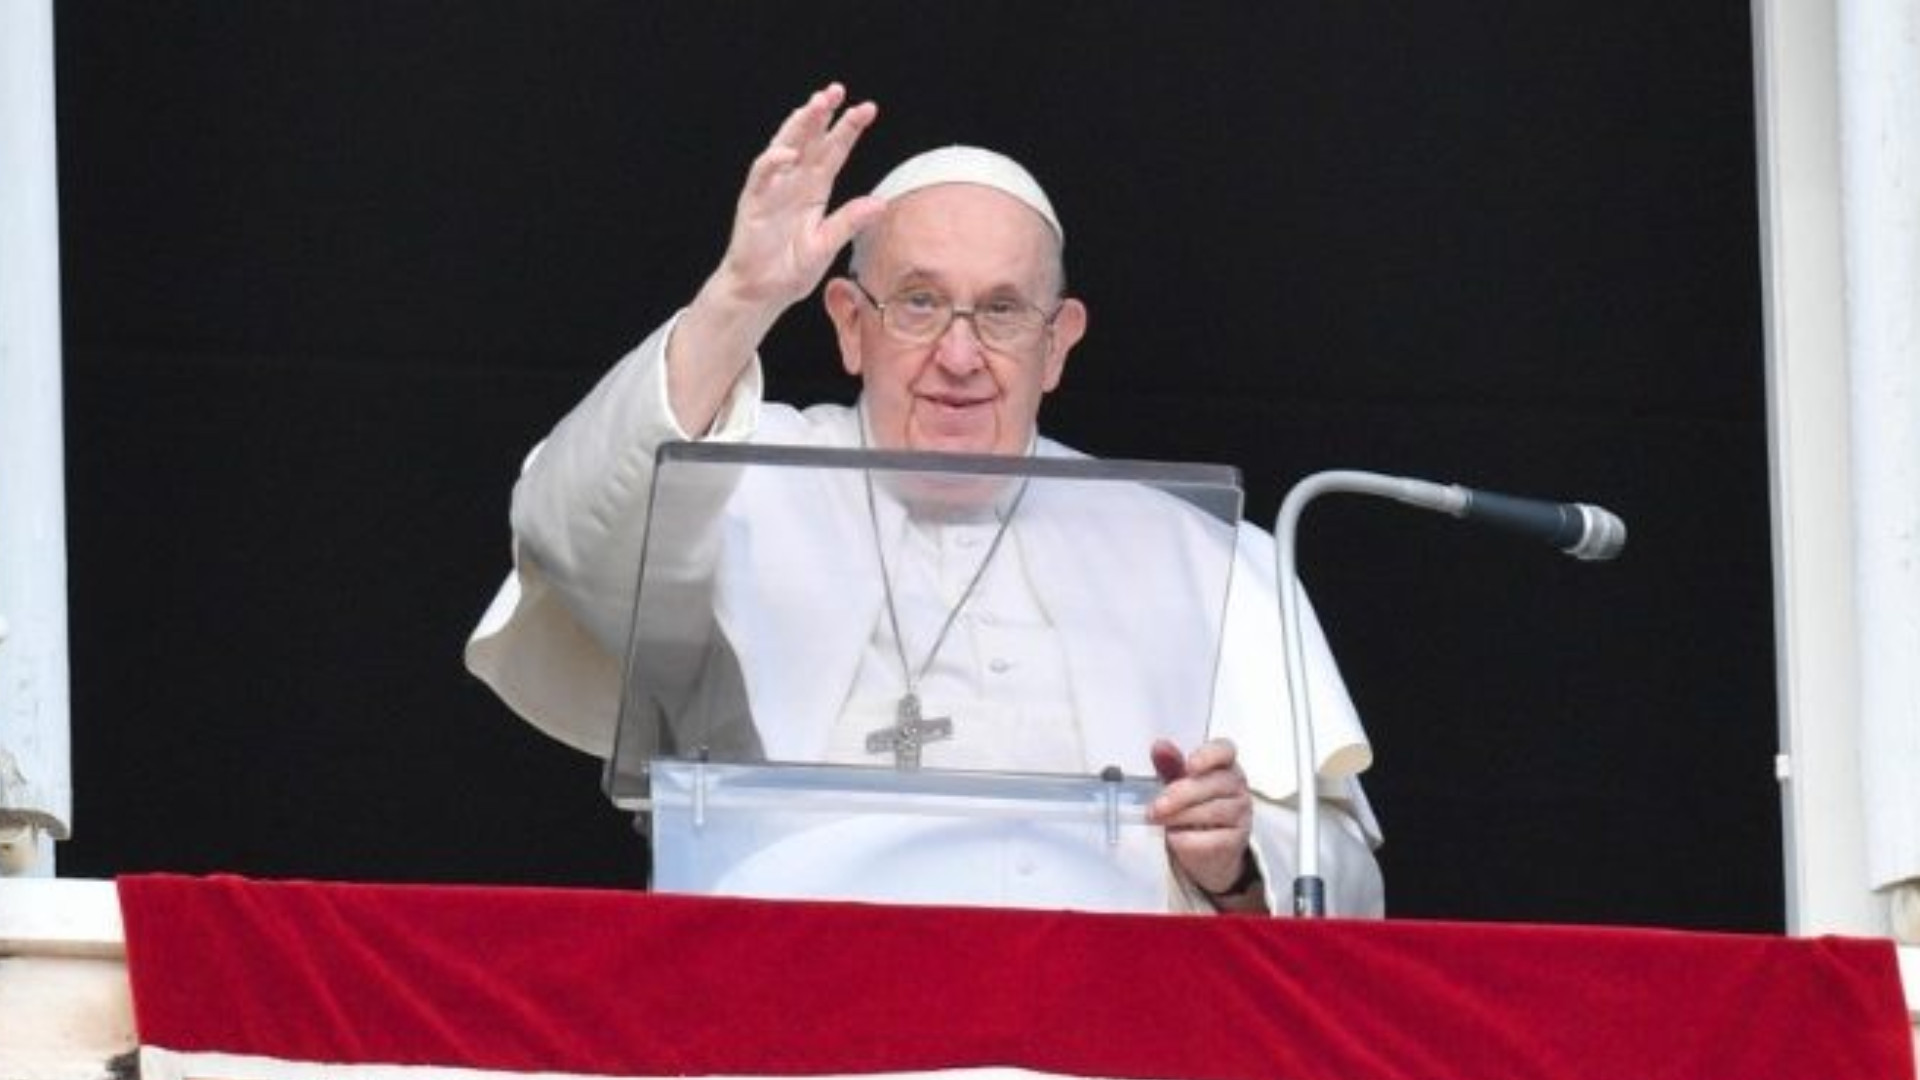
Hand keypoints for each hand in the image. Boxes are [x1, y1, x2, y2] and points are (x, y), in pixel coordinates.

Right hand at [669, 83, 887, 432]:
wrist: (761, 292)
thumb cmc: (791, 270)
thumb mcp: (827, 245)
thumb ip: (849, 222)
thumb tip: (881, 203)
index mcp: (815, 189)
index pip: (834, 151)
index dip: (849, 129)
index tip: (868, 109)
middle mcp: (795, 182)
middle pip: (811, 140)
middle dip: (823, 114)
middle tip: (837, 90)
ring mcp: (773, 189)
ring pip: (786, 146)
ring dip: (799, 125)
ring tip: (815, 104)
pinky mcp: (754, 202)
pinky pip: (762, 175)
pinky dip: (773, 161)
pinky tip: (787, 151)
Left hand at [1148, 737, 1257, 901]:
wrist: (1201, 850)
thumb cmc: (1190, 808)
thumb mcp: (1177, 783)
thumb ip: (1169, 764)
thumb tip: (1159, 747)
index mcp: (1223, 764)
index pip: (1224, 750)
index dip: (1208, 756)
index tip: (1189, 765)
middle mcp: (1237, 787)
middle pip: (1215, 783)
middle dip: (1180, 795)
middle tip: (1155, 806)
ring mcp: (1241, 814)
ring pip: (1213, 812)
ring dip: (1180, 817)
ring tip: (1159, 820)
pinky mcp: (1236, 841)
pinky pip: (1211, 839)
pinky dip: (1187, 839)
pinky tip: (1176, 837)